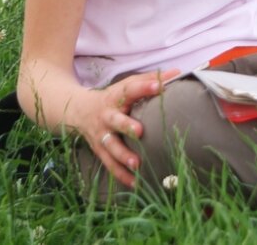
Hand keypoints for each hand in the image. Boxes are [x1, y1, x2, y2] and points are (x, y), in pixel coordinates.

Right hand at [80, 68, 178, 187]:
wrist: (79, 111)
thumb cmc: (113, 98)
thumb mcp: (127, 86)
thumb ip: (150, 80)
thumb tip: (177, 73)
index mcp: (116, 97)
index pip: (130, 90)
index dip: (144, 87)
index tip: (159, 86)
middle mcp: (106, 116)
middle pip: (116, 121)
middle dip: (126, 126)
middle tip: (140, 131)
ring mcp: (101, 135)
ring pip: (111, 147)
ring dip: (123, 156)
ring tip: (136, 164)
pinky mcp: (99, 151)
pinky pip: (109, 165)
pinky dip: (121, 175)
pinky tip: (135, 184)